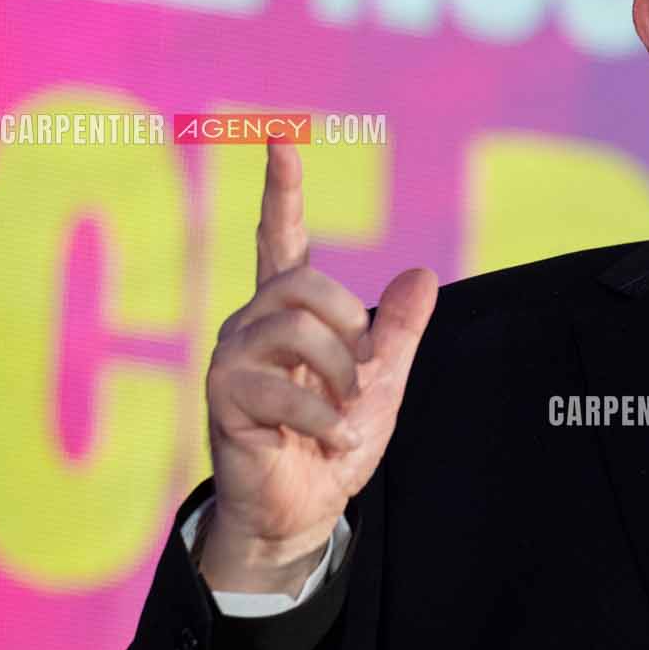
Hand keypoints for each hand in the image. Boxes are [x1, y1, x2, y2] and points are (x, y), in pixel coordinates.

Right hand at [199, 144, 438, 590]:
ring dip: (340, 375)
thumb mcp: (382, 382)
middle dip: (350, 325)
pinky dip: (325, 417)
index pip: (281, 238)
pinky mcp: (225, 396)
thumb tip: (424, 274)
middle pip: (304, 281)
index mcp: (287, 312)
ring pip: (295, 327)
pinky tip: (336, 440)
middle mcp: (251, 323)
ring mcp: (232, 358)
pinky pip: (282, 387)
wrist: (304, 509)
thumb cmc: (335, 441)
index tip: (282, 139)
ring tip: (346, 415)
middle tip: (362, 377)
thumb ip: (400, 331)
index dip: (283, 191)